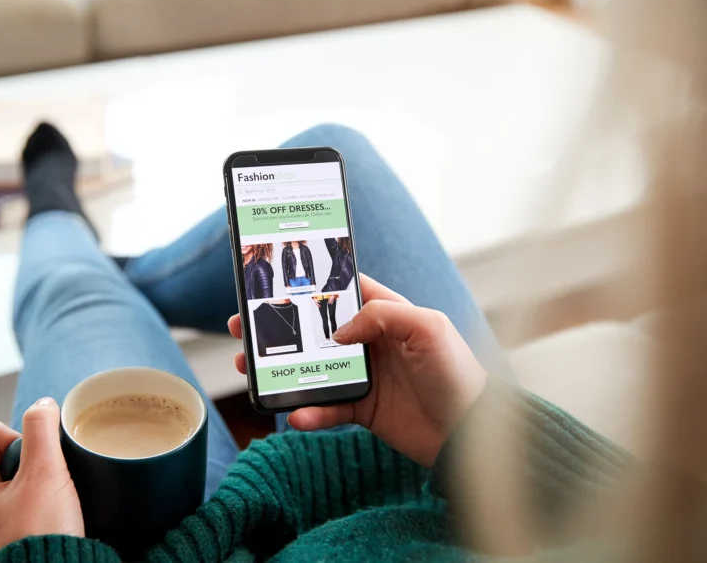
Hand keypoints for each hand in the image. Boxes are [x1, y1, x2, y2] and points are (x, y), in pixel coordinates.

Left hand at [0, 399, 83, 557]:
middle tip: (45, 485)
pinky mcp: (22, 517)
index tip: (35, 471)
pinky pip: (38, 484)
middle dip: (37, 459)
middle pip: (13, 448)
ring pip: (29, 465)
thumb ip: (41, 428)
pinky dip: (51, 488)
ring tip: (52, 496)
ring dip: (47, 474)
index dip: (24, 443)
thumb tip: (44, 403)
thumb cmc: (41, 532)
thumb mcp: (42, 471)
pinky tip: (56, 504)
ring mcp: (0, 509)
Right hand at [228, 275, 486, 466]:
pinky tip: (296, 414)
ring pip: (312, 368)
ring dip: (281, 369)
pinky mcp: (363, 409)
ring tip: (250, 369)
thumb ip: (382, 315)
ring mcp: (364, 376)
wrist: (471, 433)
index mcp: (387, 314)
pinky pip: (327, 409)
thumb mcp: (428, 328)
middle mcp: (371, 342)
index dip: (311, 286)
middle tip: (245, 326)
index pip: (342, 292)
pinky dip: (309, 412)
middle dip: (280, 327)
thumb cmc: (458, 373)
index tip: (276, 283)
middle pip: (315, 330)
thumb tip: (340, 331)